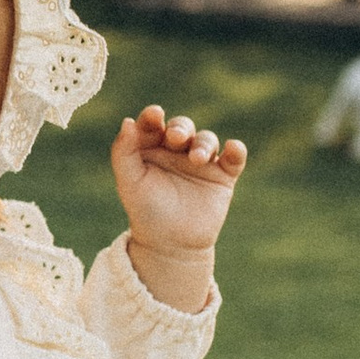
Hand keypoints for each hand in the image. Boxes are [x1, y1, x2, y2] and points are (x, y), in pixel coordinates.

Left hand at [111, 104, 244, 312]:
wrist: (171, 244)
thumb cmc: (146, 211)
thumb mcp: (129, 182)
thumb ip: (123, 152)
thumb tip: (127, 121)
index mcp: (151, 147)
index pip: (152, 124)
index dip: (152, 116)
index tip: (154, 114)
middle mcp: (176, 150)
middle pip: (182, 127)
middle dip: (180, 128)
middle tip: (176, 137)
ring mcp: (201, 162)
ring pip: (206, 140)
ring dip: (204, 144)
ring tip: (198, 158)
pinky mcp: (222, 175)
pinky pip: (233, 158)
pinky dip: (236, 151)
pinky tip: (233, 148)